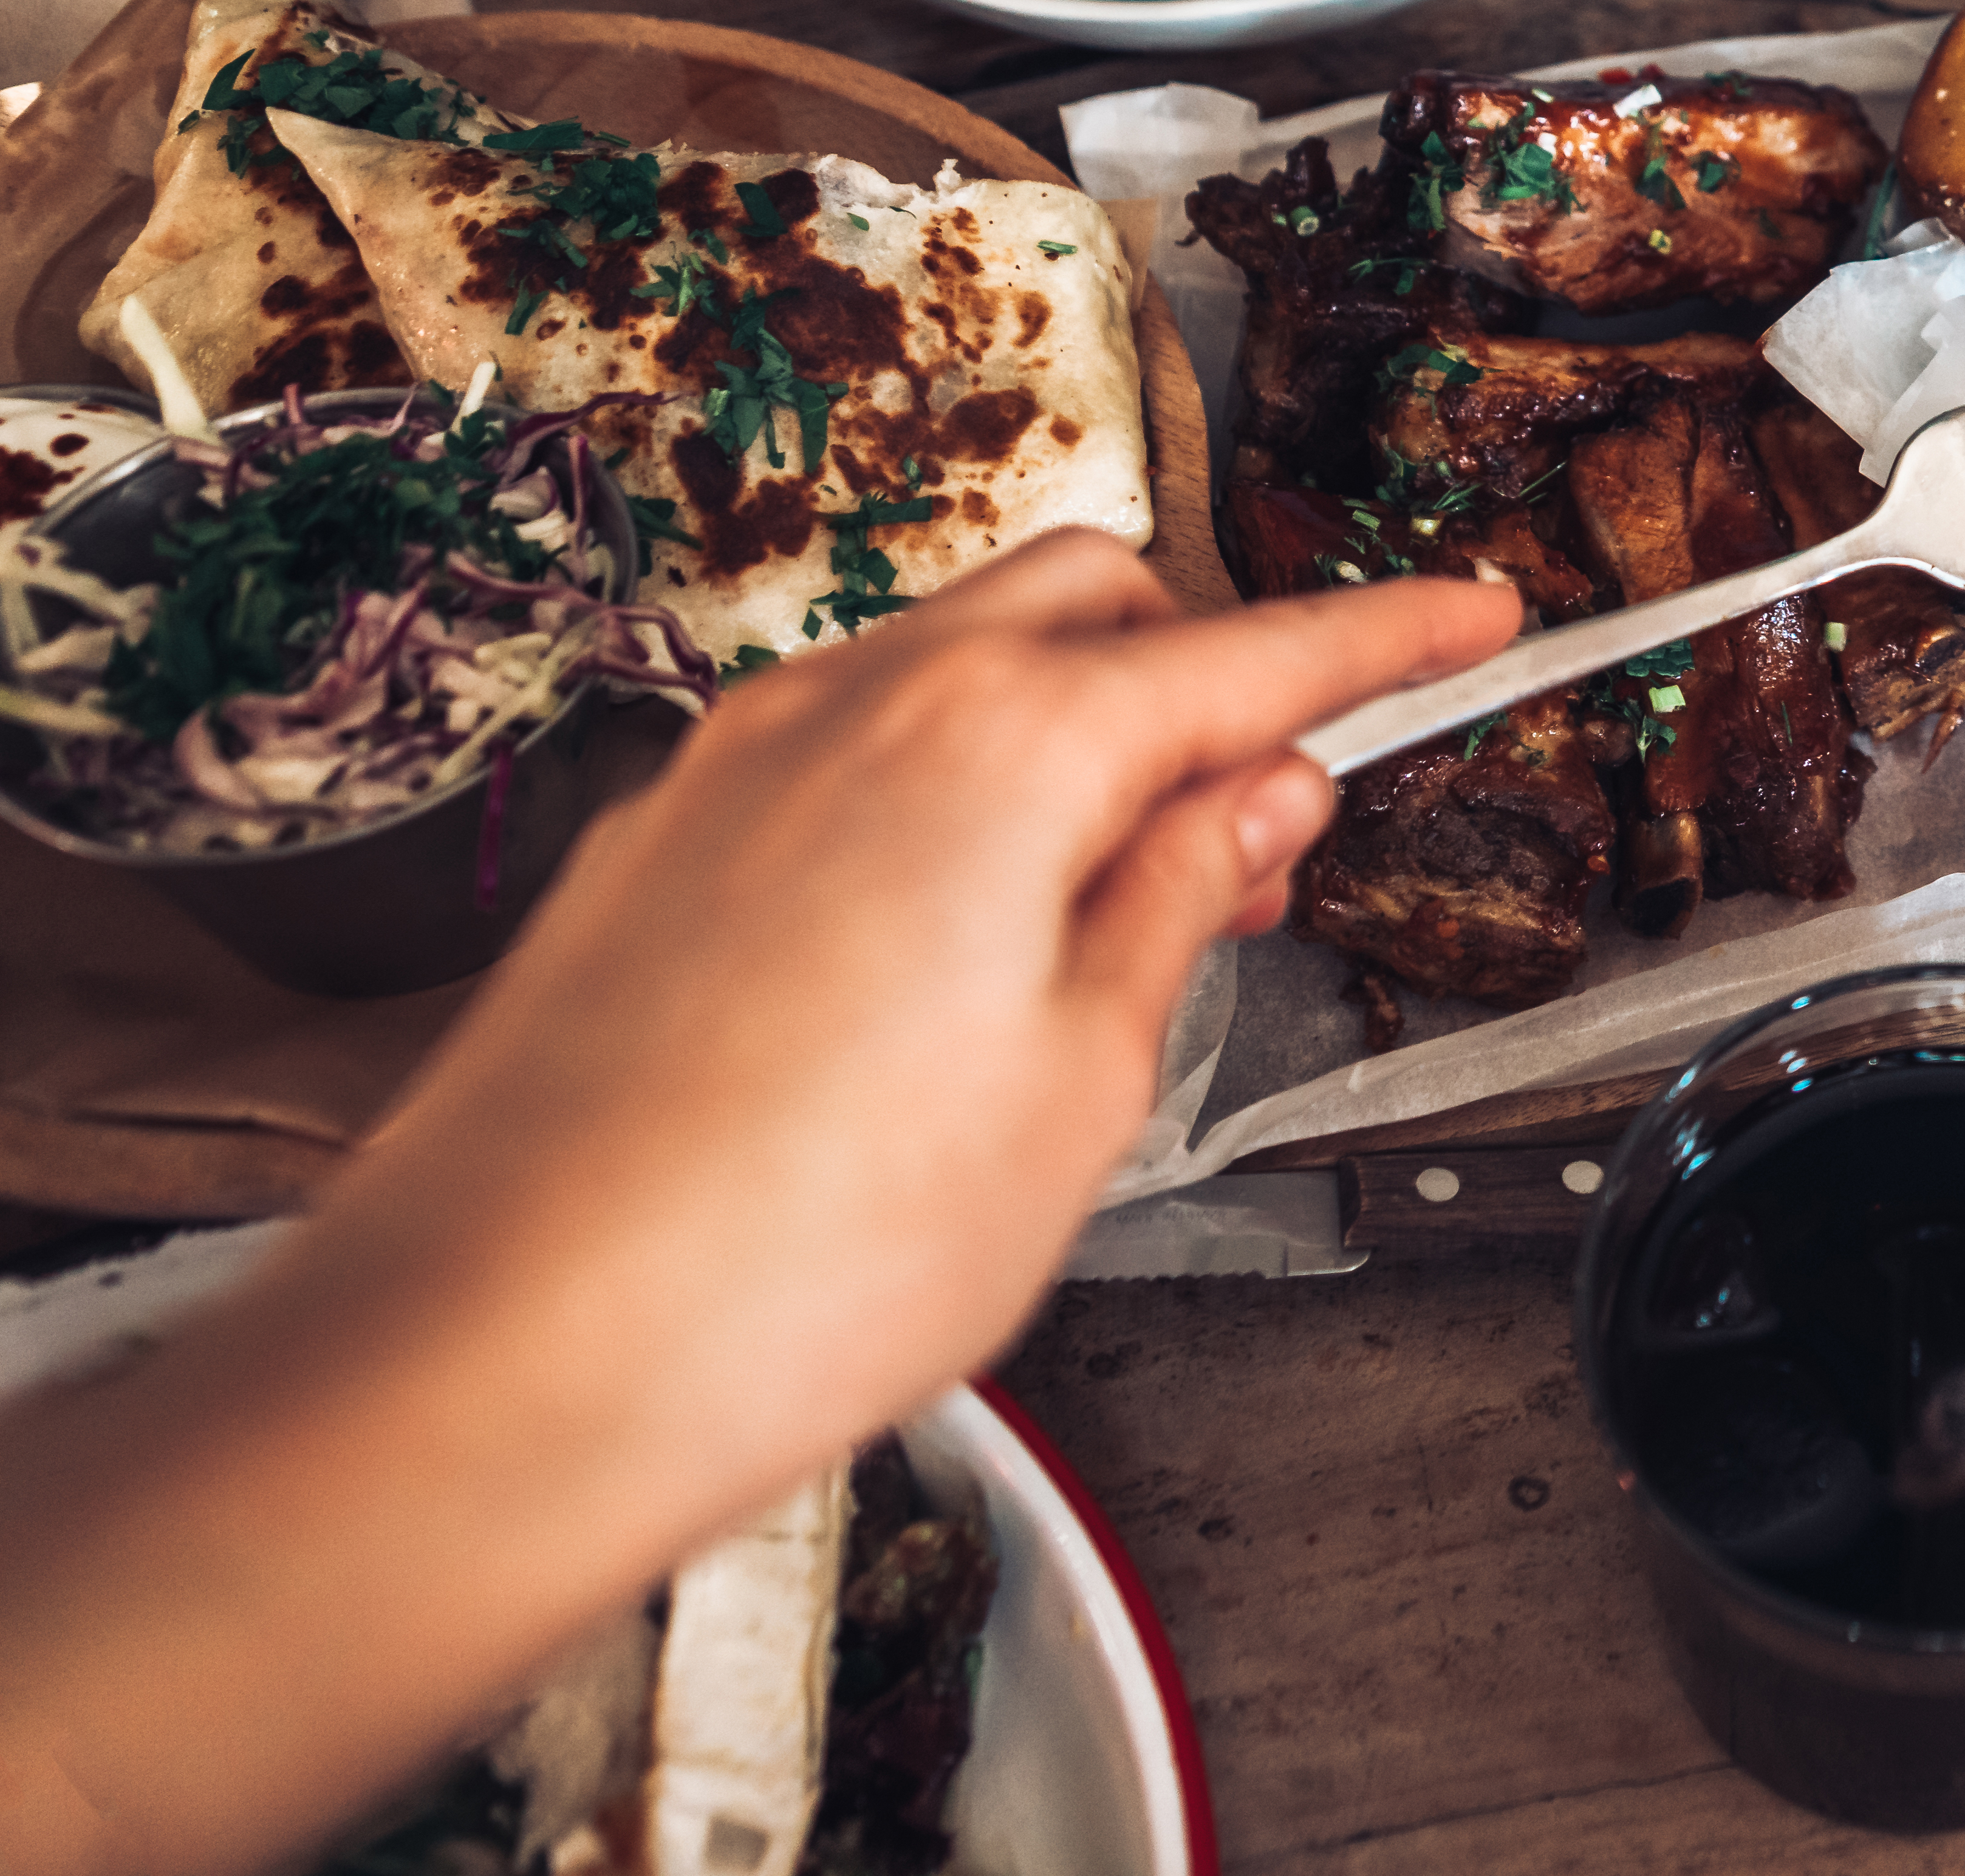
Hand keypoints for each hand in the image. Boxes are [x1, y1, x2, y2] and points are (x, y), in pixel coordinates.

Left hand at [307, 536, 1514, 1504]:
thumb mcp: (1079, 1089)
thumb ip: (1175, 905)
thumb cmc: (795, 1257)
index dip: (1384, 641)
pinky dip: (944, 793)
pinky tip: (958, 948)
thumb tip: (1251, 803)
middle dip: (1204, 669)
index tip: (1471, 617)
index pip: (1252, 656)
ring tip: (1115, 912)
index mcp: (1001, 747)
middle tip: (1271, 821)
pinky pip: (843, 751)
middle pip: (1090, 604)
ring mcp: (734, 764)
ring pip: (956, 664)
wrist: (493, 1360)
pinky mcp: (655, 843)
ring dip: (1068, 736)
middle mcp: (858, 708)